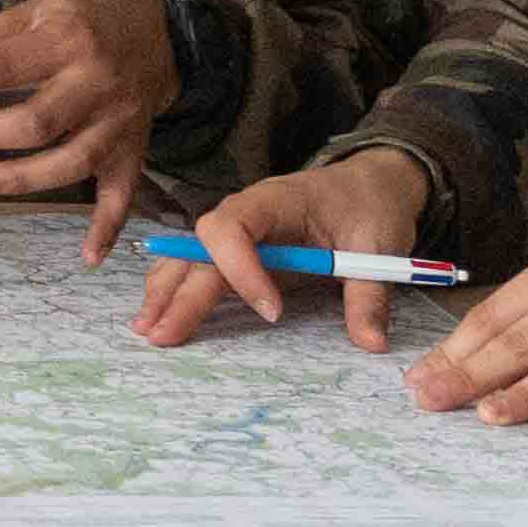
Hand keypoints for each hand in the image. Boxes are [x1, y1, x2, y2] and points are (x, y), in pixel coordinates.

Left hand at [0, 0, 179, 248]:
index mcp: (67, 40)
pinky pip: (122, 194)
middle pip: (36, 123)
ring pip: (70, 163)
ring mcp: (117, 124)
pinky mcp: (132, 151)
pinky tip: (88, 256)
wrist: (161, 35)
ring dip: (19, 180)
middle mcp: (96, 84)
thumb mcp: (39, 8)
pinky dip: (108, 227)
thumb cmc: (88, 20)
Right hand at [128, 143, 431, 352]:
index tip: (273, 312)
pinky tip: (159, 315)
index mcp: (274, 200)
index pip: (233, 228)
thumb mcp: (379, 246)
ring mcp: (237, 234)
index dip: (241, 269)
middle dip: (181, 294)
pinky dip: (176, 290)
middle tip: (164, 336)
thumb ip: (370, 295)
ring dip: (166, 292)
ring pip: (189, 259)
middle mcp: (244, 214)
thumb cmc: (370, 207)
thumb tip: (372, 343)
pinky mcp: (239, 252)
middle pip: (201, 252)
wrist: (370, 184)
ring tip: (147, 330)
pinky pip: (199, 267)